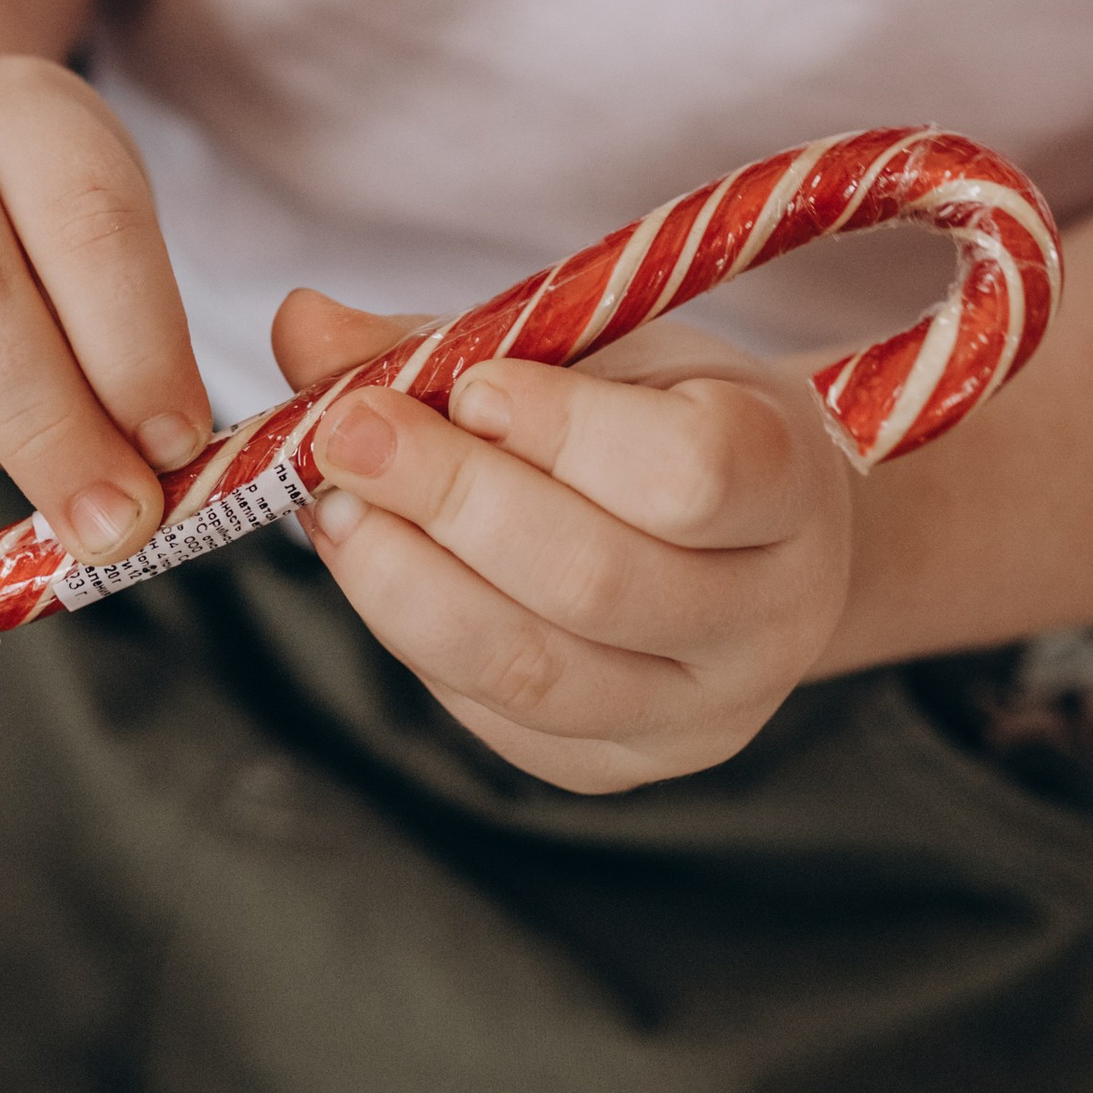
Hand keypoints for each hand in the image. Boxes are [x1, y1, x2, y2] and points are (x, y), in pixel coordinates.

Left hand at [272, 290, 857, 793]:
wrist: (741, 536)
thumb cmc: (664, 414)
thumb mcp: (600, 348)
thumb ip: (458, 337)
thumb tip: (299, 325)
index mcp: (792, 485)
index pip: (692, 475)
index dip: (568, 432)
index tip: (471, 384)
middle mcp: (771, 619)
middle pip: (596, 581)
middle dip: (448, 500)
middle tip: (347, 432)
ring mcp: (699, 714)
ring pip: (532, 670)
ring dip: (403, 580)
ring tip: (331, 501)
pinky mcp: (617, 768)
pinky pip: (495, 715)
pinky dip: (411, 632)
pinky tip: (367, 558)